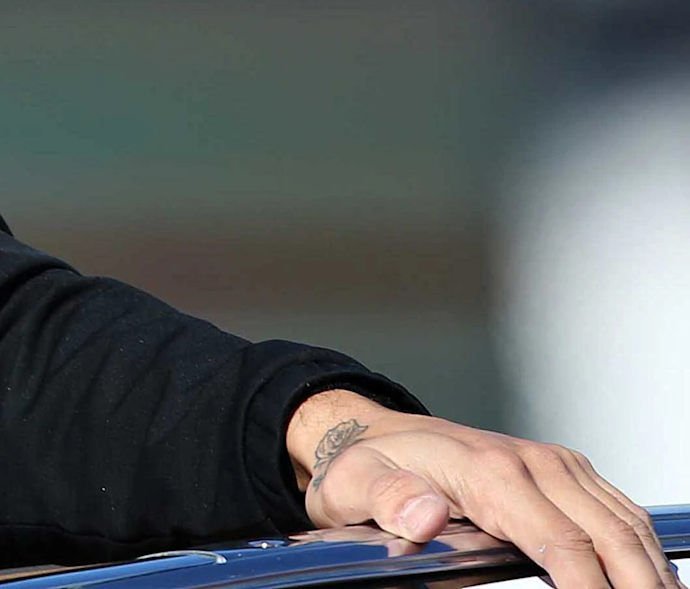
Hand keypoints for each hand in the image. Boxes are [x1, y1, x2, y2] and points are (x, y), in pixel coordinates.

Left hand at [291, 388, 677, 588]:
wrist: (376, 434)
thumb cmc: (370, 465)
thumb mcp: (355, 483)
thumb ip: (387, 500)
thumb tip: (423, 515)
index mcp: (491, 471)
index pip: (562, 543)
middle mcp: (536, 463)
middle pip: (611, 536)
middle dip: (639, 585)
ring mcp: (557, 466)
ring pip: (626, 524)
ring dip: (651, 570)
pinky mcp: (567, 473)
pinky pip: (619, 512)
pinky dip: (643, 549)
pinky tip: (652, 579)